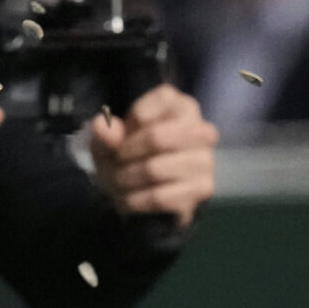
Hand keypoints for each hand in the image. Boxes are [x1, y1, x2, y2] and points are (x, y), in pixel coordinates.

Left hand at [88, 84, 217, 223]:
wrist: (146, 194)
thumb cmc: (130, 156)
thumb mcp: (110, 141)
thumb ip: (105, 132)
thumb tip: (102, 126)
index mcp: (182, 106)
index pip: (147, 111)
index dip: (126, 127)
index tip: (120, 139)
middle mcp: (202, 130)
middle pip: (156, 137)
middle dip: (125, 155)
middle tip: (115, 164)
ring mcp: (206, 160)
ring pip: (154, 169)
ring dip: (126, 180)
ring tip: (119, 183)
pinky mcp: (204, 188)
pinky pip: (160, 196)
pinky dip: (135, 201)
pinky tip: (129, 200)